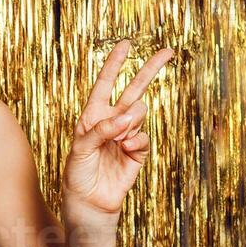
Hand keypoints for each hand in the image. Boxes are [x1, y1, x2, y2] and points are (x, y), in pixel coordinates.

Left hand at [63, 38, 173, 218]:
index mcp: (92, 116)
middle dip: (150, 70)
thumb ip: (101, 130)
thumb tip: (127, 118)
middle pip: (134, 89)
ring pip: (140, 113)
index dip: (114, 64)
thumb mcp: (80, 149)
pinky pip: (143, 137)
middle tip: (168, 51)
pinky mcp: (138, 151)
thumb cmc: (77, 174)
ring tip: (118, 141)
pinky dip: (135, 142)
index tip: (126, 44)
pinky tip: (126, 151)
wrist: (89, 202)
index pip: (104, 84)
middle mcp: (111, 121)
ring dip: (131, 124)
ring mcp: (126, 135)